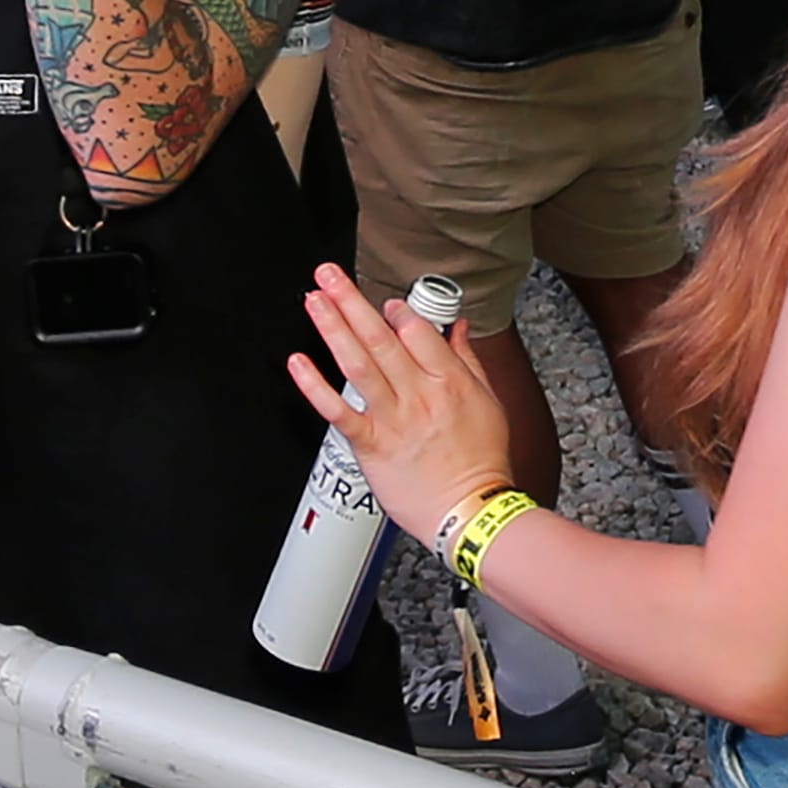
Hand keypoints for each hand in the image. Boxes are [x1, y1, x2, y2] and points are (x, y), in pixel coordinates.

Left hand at [289, 264, 514, 548]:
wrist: (471, 512)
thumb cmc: (482, 461)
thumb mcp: (488, 401)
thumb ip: (467, 359)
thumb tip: (457, 326)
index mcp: (449, 380)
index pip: (417, 330)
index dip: (397, 310)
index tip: (383, 301)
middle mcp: (418, 394)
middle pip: (380, 337)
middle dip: (351, 301)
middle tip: (329, 275)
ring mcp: (393, 419)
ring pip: (357, 364)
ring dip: (332, 328)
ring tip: (314, 301)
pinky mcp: (372, 446)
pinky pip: (339, 411)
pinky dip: (315, 386)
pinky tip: (299, 363)